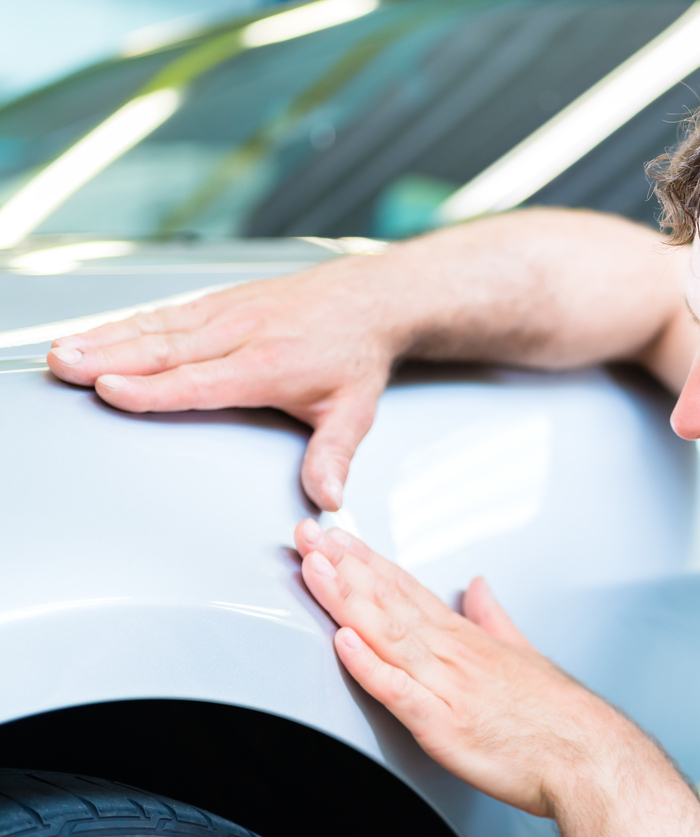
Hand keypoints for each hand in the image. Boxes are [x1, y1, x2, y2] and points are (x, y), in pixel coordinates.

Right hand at [46, 258, 402, 509]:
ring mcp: (229, 313)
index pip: (201, 381)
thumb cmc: (357, 355)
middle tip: (64, 367)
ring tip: (62, 350)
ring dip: (107, 338)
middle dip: (110, 358)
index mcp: (269, 365)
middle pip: (166, 349)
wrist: (369, 299)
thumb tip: (327, 500)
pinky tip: (97, 333)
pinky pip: (168, 313)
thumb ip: (333, 456)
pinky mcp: (223, 302)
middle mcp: (243, 334)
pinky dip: (127, 322)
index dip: (153, 388)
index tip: (109, 390)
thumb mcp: (355, 412)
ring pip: (159, 327)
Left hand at [293, 519, 699, 834]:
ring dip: (347, 600)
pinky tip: (345, 643)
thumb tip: (478, 586)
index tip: (336, 537)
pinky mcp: (445, 726)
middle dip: (344, 567)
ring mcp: (447, 687)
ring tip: (315, 569)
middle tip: (308, 535)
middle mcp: (452, 655)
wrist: (588, 755)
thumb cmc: (558, 714)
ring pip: (388, 635)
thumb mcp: (523, 650)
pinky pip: (401, 693)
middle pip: (389, 602)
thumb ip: (493, 616)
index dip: (367, 561)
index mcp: (466, 638)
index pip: (407, 589)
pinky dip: (371, 667)